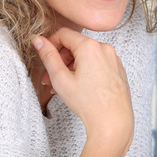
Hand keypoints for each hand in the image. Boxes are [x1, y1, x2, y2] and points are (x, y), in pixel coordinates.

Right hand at [33, 29, 133, 152]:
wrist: (113, 122)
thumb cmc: (88, 103)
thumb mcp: (60, 79)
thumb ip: (48, 56)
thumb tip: (38, 40)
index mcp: (90, 47)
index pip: (64, 34)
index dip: (50, 44)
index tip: (43, 56)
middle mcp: (105, 49)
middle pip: (75, 46)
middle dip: (60, 61)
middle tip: (49, 79)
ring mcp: (114, 59)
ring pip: (86, 57)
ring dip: (71, 68)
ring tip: (62, 87)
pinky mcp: (118, 70)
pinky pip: (98, 64)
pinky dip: (86, 72)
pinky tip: (79, 88)